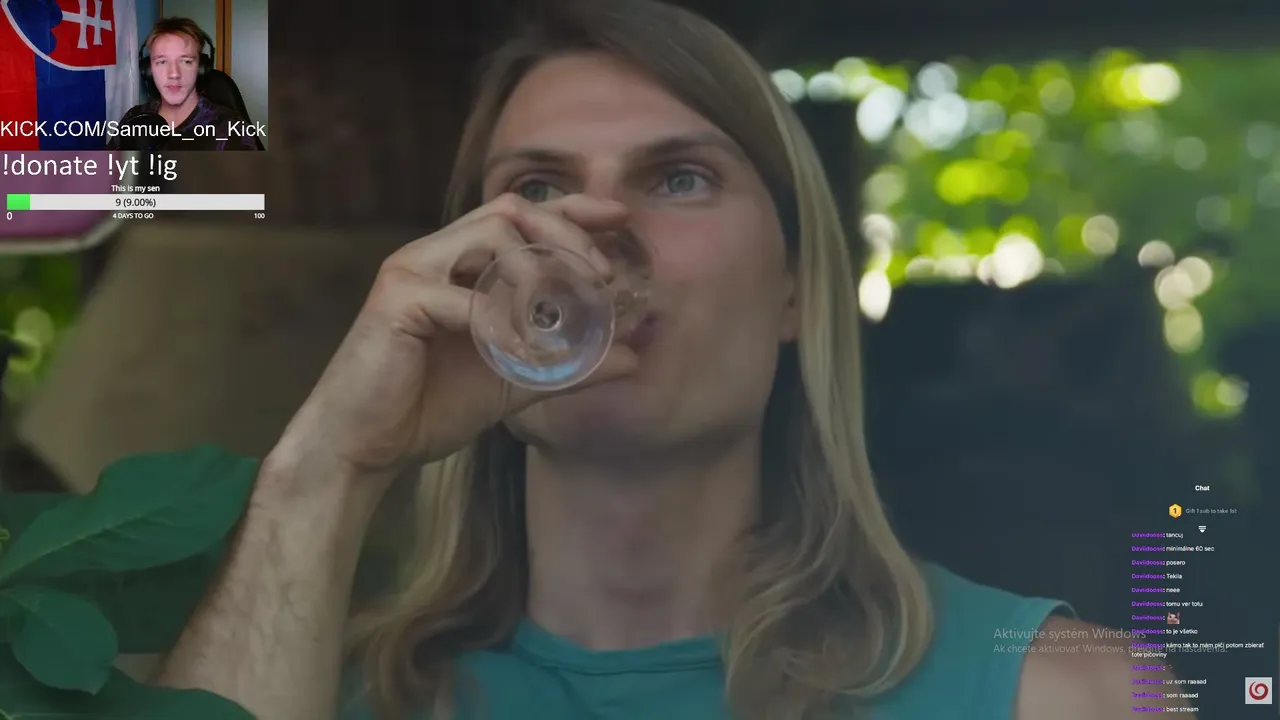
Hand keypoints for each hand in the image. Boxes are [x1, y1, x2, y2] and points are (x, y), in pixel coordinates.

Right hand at [275, 194, 639, 482]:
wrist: (365, 448)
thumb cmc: (429, 409)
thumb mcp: (516, 382)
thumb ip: (570, 366)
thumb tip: (632, 357)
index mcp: (462, 266)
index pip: (522, 216)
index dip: (572, 210)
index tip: (618, 217)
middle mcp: (435, 256)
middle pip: (511, 211)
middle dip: (566, 235)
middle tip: (601, 274)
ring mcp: (411, 271)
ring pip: (490, 235)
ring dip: (536, 272)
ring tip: (557, 316)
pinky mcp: (395, 301)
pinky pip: (462, 297)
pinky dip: (499, 323)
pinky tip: (517, 352)